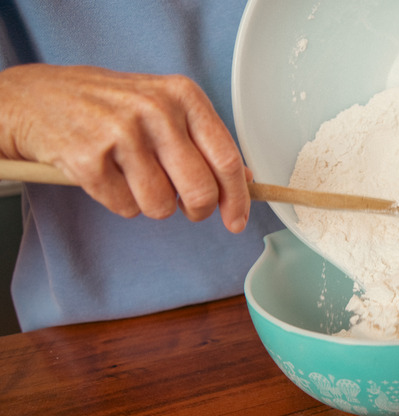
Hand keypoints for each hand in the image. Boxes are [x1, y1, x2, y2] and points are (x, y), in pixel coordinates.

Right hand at [0, 64, 249, 232]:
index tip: (237, 220)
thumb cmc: (109, 105)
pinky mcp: (89, 158)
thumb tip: (244, 179)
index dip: (237, 199)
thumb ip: (205, 141)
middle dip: (196, 210)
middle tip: (186, 207)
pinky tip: (110, 177)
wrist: (37, 97)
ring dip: (152, 205)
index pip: (227, 159)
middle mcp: (156, 110)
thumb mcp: (164, 106)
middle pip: (200, 189)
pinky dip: (120, 203)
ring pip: (161, 205)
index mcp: (183, 95)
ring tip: (135, 179)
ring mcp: (121, 133)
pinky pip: (125, 208)